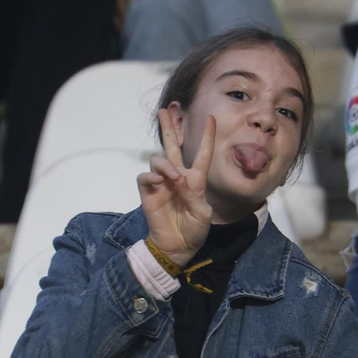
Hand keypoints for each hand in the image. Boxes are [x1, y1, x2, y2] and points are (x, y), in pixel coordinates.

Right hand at [138, 110, 214, 267]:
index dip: (207, 136)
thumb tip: (177, 178)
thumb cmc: (194, 229)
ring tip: (171, 176)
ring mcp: (162, 183)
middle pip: (173, 146)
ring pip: (158, 159)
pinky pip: (145, 176)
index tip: (211, 118)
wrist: (177, 246)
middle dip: (169, 128)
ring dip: (164, 164)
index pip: (203, 154)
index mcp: (196, 180)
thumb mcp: (202, 213)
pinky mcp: (148, 192)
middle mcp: (178, 176)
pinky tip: (158, 181)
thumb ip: (192, 194)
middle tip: (165, 110)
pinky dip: (151, 176)